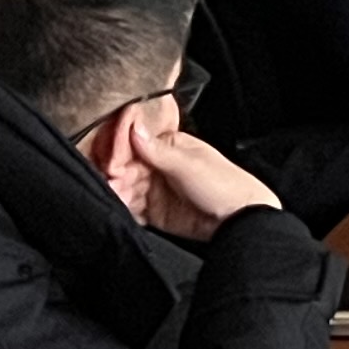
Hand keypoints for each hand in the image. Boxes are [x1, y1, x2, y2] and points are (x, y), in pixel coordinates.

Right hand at [122, 110, 282, 241]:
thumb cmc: (223, 184)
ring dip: (117, 193)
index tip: (110, 164)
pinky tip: (118, 210)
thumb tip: (134, 128)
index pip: (135, 145)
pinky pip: (132, 209)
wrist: (238, 220)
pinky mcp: (155, 212)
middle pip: (127, 168)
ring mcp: (156, 189)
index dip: (120, 154)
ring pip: (126, 189)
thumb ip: (158, 150)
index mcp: (170, 145)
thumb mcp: (189, 164)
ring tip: (112, 198)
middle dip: (115, 176)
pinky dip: (123, 209)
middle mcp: (160, 165)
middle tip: (109, 184)